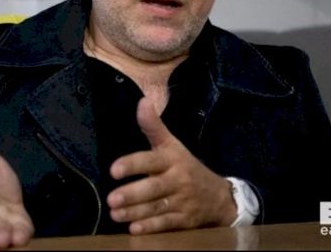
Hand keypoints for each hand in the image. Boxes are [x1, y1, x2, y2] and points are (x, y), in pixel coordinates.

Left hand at [107, 97, 236, 233]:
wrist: (219, 196)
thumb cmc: (186, 167)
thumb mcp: (172, 144)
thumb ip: (154, 126)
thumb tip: (142, 101)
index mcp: (172, 159)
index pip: (151, 160)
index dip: (133, 164)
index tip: (114, 170)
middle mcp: (177, 180)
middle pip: (153, 188)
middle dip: (132, 194)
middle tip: (111, 198)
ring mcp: (182, 201)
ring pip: (157, 208)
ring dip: (134, 212)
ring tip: (115, 214)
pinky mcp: (185, 220)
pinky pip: (167, 224)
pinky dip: (151, 227)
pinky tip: (134, 229)